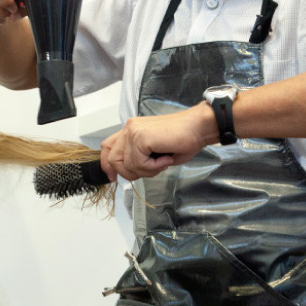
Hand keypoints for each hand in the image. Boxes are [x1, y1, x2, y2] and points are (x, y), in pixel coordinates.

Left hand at [100, 103, 216, 181]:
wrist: (198, 128)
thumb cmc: (183, 140)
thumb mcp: (155, 152)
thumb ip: (139, 157)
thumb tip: (128, 172)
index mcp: (131, 130)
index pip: (108, 147)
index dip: (107, 165)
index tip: (113, 178)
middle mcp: (129, 128)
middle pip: (113, 160)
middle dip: (131, 173)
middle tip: (152, 169)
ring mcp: (133, 132)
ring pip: (127, 166)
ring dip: (147, 170)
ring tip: (163, 161)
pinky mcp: (140, 138)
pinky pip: (139, 164)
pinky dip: (154, 167)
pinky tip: (165, 158)